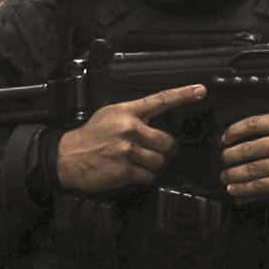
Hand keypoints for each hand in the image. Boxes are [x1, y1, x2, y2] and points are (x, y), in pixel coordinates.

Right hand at [56, 85, 205, 193]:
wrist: (67, 156)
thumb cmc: (90, 136)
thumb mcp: (110, 115)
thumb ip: (133, 115)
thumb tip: (156, 122)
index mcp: (127, 111)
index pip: (160, 100)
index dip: (183, 95)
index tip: (201, 91)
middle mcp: (129, 128)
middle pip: (167, 142)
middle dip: (164, 150)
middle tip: (154, 151)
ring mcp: (127, 150)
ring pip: (159, 161)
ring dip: (153, 165)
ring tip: (138, 162)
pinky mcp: (124, 170)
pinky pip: (148, 176)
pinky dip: (144, 177)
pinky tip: (131, 172)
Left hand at [219, 111, 268, 206]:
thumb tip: (243, 138)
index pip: (254, 123)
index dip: (234, 132)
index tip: (225, 139)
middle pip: (249, 147)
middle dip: (230, 156)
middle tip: (222, 160)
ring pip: (253, 168)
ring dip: (233, 174)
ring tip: (225, 175)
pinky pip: (261, 185)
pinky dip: (244, 188)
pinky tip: (235, 189)